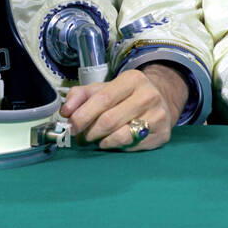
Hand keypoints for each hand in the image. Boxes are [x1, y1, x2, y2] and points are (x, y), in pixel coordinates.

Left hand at [60, 66, 183, 150]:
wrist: (160, 100)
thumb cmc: (125, 96)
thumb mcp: (104, 89)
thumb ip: (80, 95)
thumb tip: (65, 111)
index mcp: (132, 79)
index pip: (102, 99)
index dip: (83, 115)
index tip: (71, 126)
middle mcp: (148, 95)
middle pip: (109, 120)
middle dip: (90, 132)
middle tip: (83, 137)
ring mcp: (157, 115)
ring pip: (121, 136)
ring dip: (102, 142)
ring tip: (97, 139)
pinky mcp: (162, 134)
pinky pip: (132, 146)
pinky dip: (117, 147)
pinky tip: (113, 142)